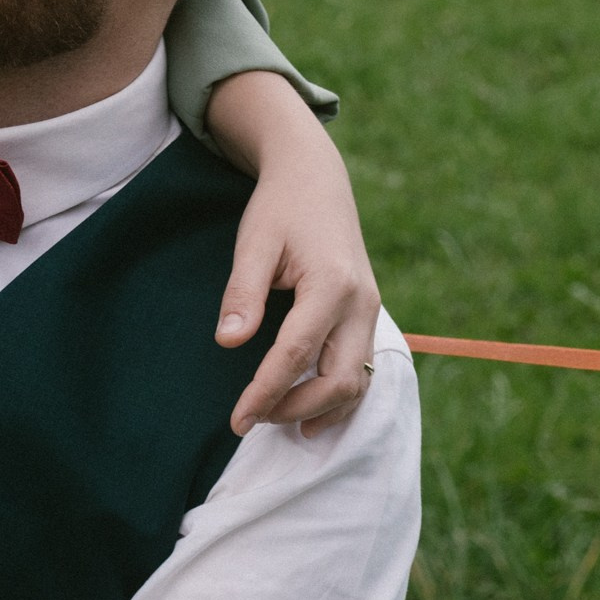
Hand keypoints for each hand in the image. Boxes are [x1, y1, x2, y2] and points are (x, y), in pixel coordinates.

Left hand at [201, 71, 381, 436]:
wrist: (315, 178)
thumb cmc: (280, 208)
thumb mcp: (254, 242)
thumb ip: (243, 292)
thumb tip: (228, 341)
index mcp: (332, 284)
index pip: (296, 354)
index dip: (266, 392)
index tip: (237, 420)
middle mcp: (361, 303)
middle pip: (338, 379)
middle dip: (294, 408)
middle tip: (250, 420)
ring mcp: (370, 311)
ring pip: (357, 382)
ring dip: (319, 409)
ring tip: (275, 420)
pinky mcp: (368, 316)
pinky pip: (362, 370)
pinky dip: (338, 397)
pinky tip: (308, 413)